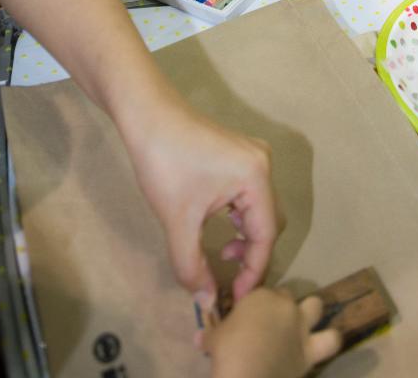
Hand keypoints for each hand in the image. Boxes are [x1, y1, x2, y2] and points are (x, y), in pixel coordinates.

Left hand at [125, 96, 278, 301]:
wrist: (147, 115)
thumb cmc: (165, 164)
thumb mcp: (178, 222)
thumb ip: (192, 266)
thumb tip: (206, 301)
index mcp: (256, 178)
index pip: (266, 236)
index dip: (253, 272)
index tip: (235, 299)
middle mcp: (263, 164)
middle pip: (269, 222)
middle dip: (252, 254)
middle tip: (229, 278)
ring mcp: (253, 156)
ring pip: (260, 208)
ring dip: (246, 236)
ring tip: (223, 253)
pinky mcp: (239, 154)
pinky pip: (250, 194)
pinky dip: (240, 217)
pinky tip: (222, 227)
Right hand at [204, 289, 340, 377]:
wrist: (247, 377)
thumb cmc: (227, 353)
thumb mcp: (214, 340)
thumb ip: (211, 335)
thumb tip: (199, 339)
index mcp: (260, 297)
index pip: (262, 292)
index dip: (258, 305)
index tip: (251, 318)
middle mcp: (284, 305)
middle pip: (287, 296)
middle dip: (281, 306)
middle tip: (272, 324)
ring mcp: (300, 326)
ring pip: (316, 306)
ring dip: (313, 314)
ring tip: (305, 326)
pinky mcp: (311, 349)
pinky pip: (331, 340)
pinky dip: (329, 340)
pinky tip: (322, 345)